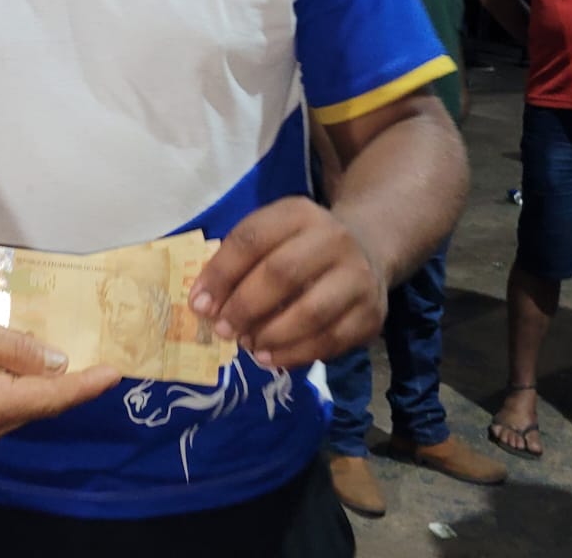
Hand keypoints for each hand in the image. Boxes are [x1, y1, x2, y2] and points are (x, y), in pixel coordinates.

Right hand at [0, 300, 119, 450]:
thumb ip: (14, 346)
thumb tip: (58, 361)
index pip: (49, 397)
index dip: (86, 384)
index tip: (118, 371)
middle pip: (41, 405)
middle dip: (72, 382)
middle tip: (104, 355)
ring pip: (25, 407)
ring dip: (48, 384)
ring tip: (77, 355)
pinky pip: (8, 407)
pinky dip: (25, 388)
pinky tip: (35, 365)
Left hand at [189, 197, 386, 369]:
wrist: (367, 248)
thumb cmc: (299, 246)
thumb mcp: (271, 234)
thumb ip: (238, 261)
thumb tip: (203, 304)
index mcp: (298, 213)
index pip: (252, 239)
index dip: (221, 274)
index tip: (199, 305)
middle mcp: (333, 239)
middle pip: (281, 274)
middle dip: (244, 307)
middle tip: (223, 330)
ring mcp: (358, 277)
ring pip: (310, 312)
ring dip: (270, 335)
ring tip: (247, 345)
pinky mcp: (372, 314)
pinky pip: (330, 341)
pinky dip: (295, 354)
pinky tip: (271, 357)